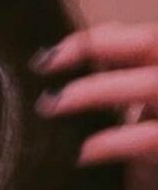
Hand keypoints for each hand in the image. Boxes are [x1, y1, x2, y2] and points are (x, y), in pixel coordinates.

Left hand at [31, 21, 157, 189]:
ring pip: (152, 85)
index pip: (143, 35)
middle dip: (92, 48)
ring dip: (94, 90)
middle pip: (150, 43)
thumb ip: (122, 68)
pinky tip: (81, 153)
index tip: (48, 54)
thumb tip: (83, 42)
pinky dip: (112, 142)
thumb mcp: (137, 101)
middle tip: (42, 67)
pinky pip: (150, 139)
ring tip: (50, 106)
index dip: (96, 37)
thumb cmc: (148, 149)